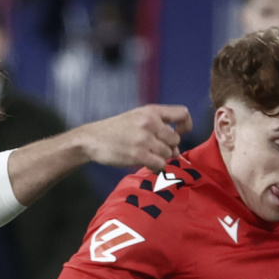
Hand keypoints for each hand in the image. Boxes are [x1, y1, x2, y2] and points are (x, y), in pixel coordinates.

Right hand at [76, 105, 193, 170]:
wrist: (92, 139)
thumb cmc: (117, 131)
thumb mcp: (137, 118)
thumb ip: (159, 128)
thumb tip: (178, 151)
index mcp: (151, 111)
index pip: (183, 114)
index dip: (186, 126)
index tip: (179, 133)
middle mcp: (149, 122)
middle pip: (176, 140)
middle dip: (169, 148)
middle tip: (156, 150)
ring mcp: (143, 138)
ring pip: (168, 154)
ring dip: (161, 159)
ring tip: (148, 157)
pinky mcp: (138, 154)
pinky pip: (160, 164)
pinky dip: (156, 168)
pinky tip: (147, 164)